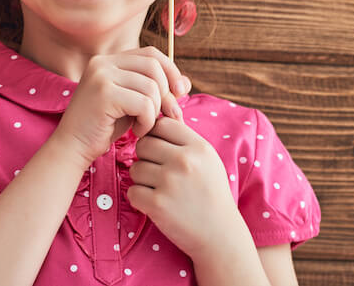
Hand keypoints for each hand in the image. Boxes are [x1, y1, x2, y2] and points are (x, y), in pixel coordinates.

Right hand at [53, 47, 189, 166]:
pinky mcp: (104, 93)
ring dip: (155, 111)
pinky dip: (148, 121)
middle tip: (166, 117)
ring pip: (152, 87)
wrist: (73, 146)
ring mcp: (101, 76)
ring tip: (144, 126)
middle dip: (167, 94)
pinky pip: (144, 104)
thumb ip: (155, 90)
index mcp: (108, 60)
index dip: (171, 71)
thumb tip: (185, 83)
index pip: (151, 54)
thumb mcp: (132, 103)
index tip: (179, 93)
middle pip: (154, 67)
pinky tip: (137, 131)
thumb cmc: (104, 126)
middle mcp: (102, 62)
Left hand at [127, 117, 246, 258]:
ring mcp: (170, 182)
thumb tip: (154, 117)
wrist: (221, 236)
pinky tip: (156, 205)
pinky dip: (140, 199)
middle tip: (160, 174)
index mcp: (199, 147)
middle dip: (146, 158)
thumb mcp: (207, 160)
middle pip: (143, 144)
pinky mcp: (157, 204)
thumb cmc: (210, 194)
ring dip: (142, 180)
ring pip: (135, 168)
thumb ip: (183, 140)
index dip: (156, 137)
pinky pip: (132, 191)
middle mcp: (185, 161)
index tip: (162, 152)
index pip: (161, 124)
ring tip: (161, 191)